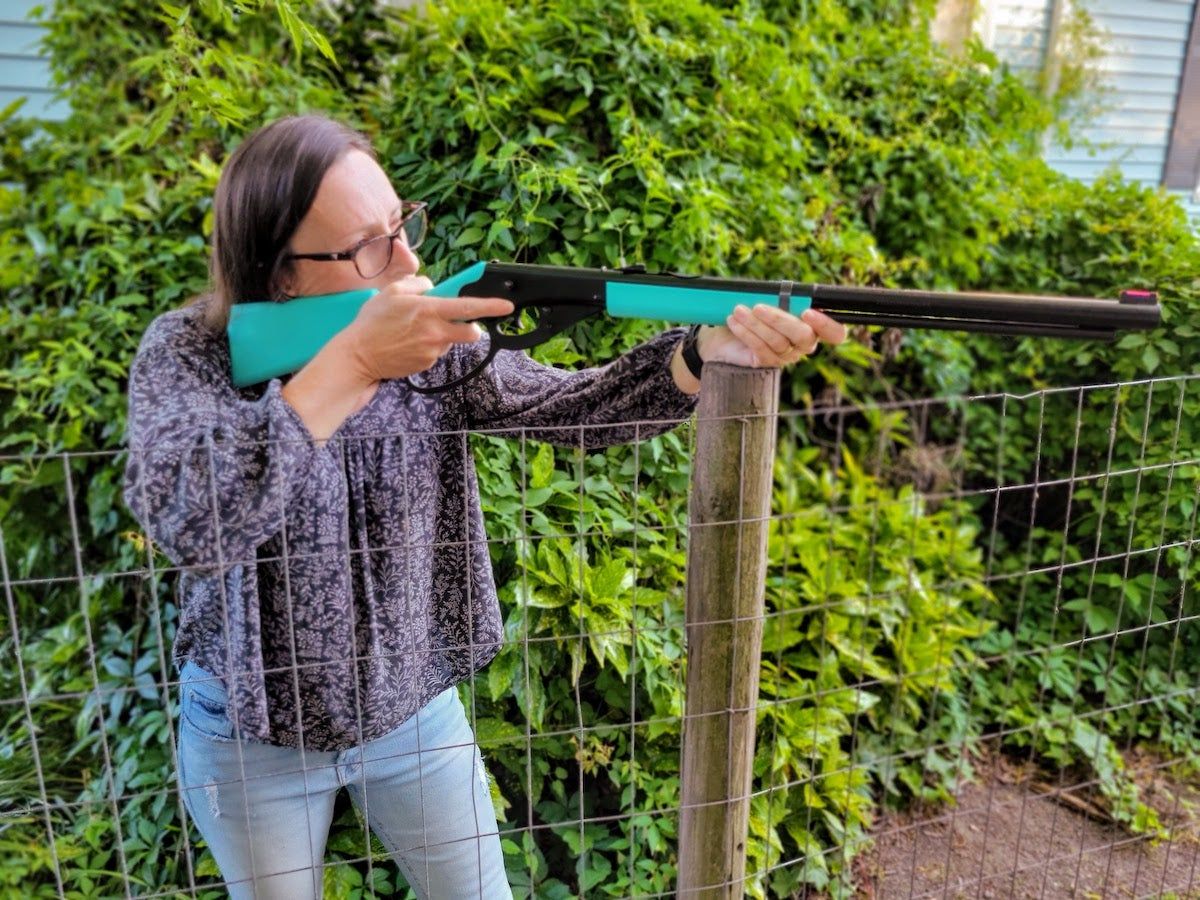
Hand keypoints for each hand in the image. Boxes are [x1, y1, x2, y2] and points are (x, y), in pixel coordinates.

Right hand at [341, 275, 514, 382]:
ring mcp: (432, 351)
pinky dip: (429, 347)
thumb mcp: (392, 291)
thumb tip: (433, 288)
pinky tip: (409, 344)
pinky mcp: (426, 364)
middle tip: (453, 322)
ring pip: (451, 341)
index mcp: (429, 310)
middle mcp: (436, 332)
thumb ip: (418, 284)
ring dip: (443, 336)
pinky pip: (436, 352)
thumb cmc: (373, 322)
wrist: (359, 355)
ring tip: (415, 332)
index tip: (507, 306)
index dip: (491, 306)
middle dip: (470, 327)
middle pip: (471, 332)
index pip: (469, 307)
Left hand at [703, 304, 846, 367]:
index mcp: (812, 324)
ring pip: (779, 342)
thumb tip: (774, 291)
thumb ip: (777, 295)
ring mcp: (786, 355)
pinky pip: (761, 349)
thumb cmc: (750, 309)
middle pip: (805, 337)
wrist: (722, 332)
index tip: (808, 312)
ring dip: (756, 324)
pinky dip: (746, 333)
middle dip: (781, 320)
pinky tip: (734, 321)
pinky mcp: (766, 363)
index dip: (828, 325)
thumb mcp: (765, 298)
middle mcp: (803, 343)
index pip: (835, 333)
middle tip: (759, 307)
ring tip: (738, 310)